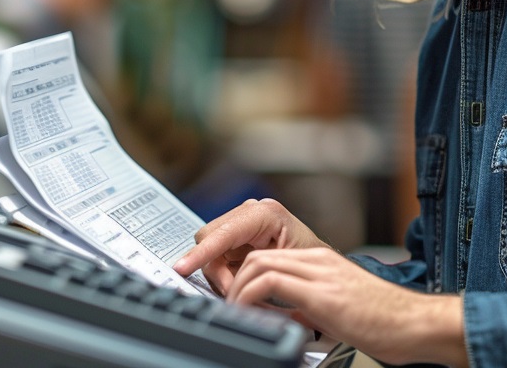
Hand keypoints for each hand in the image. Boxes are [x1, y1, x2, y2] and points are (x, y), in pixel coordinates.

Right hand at [173, 198, 327, 294]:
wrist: (323, 269)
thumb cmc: (314, 267)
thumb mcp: (289, 267)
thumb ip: (258, 273)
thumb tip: (232, 289)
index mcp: (265, 214)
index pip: (221, 233)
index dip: (200, 254)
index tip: (182, 268)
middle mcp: (250, 213)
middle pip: (209, 239)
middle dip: (214, 270)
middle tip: (231, 292)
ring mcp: (242, 223)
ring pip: (209, 250)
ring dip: (218, 274)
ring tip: (240, 287)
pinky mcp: (237, 237)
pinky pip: (216, 256)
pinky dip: (222, 273)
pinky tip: (237, 280)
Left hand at [229, 248, 468, 366]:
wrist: (417, 325)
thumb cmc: (387, 321)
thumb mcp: (338, 310)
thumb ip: (310, 307)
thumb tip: (286, 317)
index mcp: (322, 263)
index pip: (269, 255)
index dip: (243, 274)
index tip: (233, 297)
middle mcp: (319, 262)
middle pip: (257, 255)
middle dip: (233, 279)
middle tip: (227, 304)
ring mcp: (321, 275)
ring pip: (259, 263)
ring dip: (237, 289)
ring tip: (234, 311)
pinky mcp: (324, 295)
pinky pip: (271, 283)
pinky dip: (250, 297)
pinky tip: (249, 314)